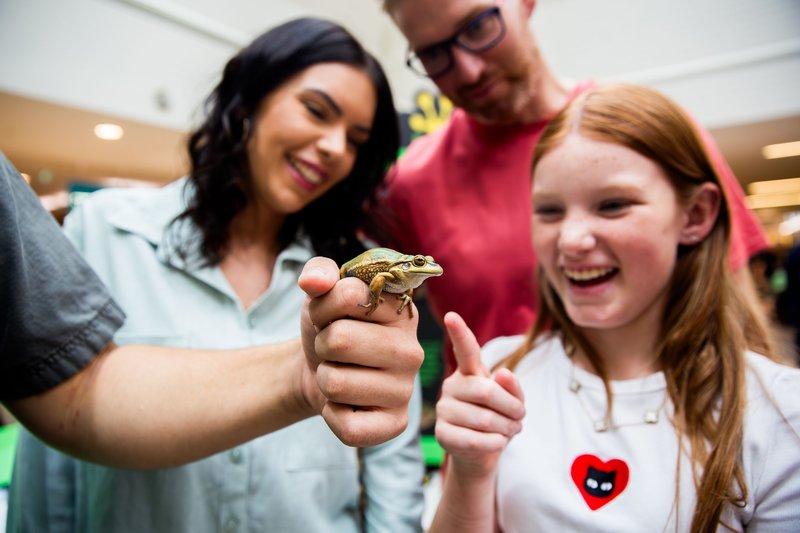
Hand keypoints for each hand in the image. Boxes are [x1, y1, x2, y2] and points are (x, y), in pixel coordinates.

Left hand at [297, 256, 423, 446]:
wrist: (321, 369)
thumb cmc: (329, 327)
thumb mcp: (321, 294)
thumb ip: (319, 273)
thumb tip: (312, 282)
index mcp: (401, 311)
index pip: (347, 294)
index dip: (322, 307)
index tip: (330, 316)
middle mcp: (413, 351)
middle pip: (340, 340)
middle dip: (322, 345)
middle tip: (334, 350)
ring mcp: (407, 390)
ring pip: (335, 383)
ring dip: (325, 379)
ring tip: (341, 373)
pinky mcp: (396, 424)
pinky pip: (347, 426)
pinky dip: (331, 415)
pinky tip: (344, 404)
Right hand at [435, 312, 524, 475]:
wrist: (483, 453)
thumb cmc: (499, 419)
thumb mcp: (513, 401)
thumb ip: (513, 387)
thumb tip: (502, 373)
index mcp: (469, 372)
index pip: (465, 350)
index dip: (459, 333)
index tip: (451, 316)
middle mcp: (452, 385)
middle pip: (486, 391)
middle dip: (512, 407)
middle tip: (521, 416)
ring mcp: (444, 409)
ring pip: (484, 419)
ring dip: (507, 428)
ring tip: (512, 430)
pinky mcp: (442, 434)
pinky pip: (474, 439)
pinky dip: (494, 443)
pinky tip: (497, 442)